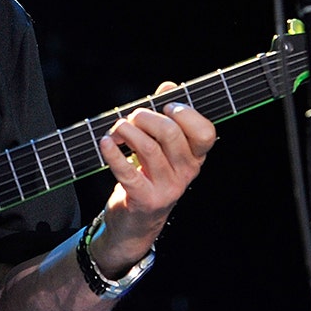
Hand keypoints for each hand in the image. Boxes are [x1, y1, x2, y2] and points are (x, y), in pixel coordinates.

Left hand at [91, 81, 215, 273]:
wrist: (134, 224)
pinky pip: (128, 172)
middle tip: (131, 120)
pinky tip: (105, 143)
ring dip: (126, 131)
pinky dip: (113, 154)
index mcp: (194, 157)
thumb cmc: (147, 177)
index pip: (206, 132)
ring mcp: (167, 188)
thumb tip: (169, 86)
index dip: (186, 114)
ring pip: (149, 148)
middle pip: (171, 133)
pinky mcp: (145, 199)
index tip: (166, 106)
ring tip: (116, 131)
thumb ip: (165, 116)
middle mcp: (186, 173)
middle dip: (145, 117)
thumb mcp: (160, 148)